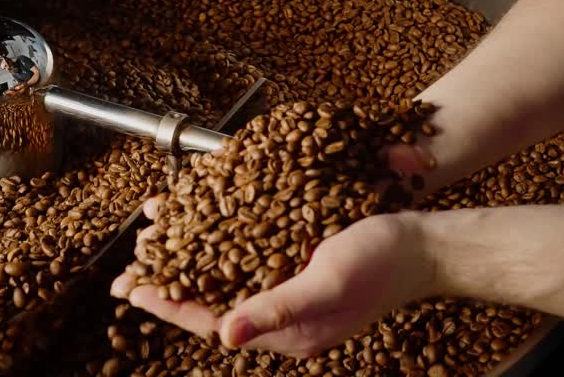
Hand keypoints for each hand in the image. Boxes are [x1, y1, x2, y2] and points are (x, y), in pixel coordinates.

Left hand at [112, 204, 435, 357]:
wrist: (428, 246)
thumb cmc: (383, 262)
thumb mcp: (327, 282)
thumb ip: (277, 308)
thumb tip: (225, 337)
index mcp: (290, 333)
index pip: (214, 324)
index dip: (172, 305)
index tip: (136, 287)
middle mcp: (287, 320)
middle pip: (215, 304)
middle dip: (174, 282)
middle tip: (134, 265)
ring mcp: (296, 297)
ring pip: (230, 282)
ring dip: (194, 260)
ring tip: (162, 239)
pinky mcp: (304, 273)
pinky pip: (252, 265)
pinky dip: (224, 247)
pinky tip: (210, 227)